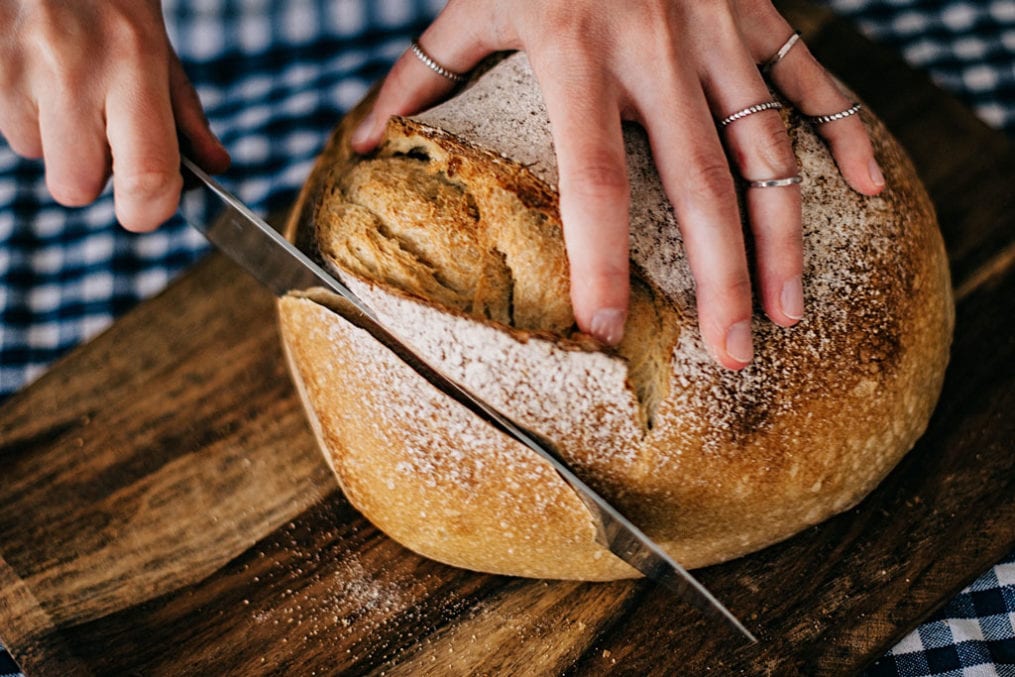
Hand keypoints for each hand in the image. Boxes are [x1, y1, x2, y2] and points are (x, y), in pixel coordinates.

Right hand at [0, 0, 228, 230]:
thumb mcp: (158, 44)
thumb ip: (185, 113)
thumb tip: (212, 168)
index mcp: (134, 64)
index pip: (146, 177)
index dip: (149, 210)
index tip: (150, 206)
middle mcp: (73, 69)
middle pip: (76, 187)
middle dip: (91, 173)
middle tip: (102, 130)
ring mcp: (17, 66)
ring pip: (34, 154)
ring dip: (53, 136)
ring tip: (64, 82)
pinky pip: (6, 126)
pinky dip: (24, 111)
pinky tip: (37, 71)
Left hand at [350, 0, 884, 369]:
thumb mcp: (475, 0)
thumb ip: (421, 73)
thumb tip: (362, 144)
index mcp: (577, 54)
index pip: (594, 181)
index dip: (601, 260)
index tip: (604, 328)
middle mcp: (658, 52)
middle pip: (700, 186)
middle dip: (721, 279)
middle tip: (731, 356)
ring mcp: (719, 32)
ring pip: (767, 148)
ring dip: (785, 235)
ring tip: (789, 310)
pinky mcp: (758, 11)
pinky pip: (812, 77)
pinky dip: (845, 132)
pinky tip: (868, 191)